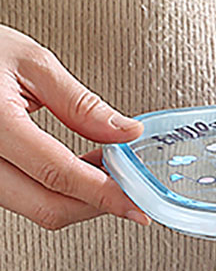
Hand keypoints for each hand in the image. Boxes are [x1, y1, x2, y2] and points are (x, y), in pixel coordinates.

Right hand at [0, 25, 148, 229]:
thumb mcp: (29, 61)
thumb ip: (80, 103)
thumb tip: (126, 133)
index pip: (58, 175)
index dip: (105, 194)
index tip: (137, 205)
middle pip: (49, 207)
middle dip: (96, 204)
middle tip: (127, 188)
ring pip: (36, 209)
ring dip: (77, 200)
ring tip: (101, 172)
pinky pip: (23, 200)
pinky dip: (55, 194)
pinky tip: (73, 174)